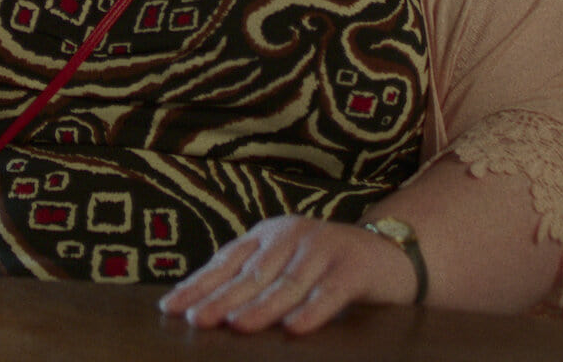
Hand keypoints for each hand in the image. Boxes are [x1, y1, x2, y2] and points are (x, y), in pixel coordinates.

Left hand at [158, 216, 410, 334]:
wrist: (391, 254)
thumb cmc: (327, 266)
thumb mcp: (285, 264)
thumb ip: (253, 279)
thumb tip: (203, 307)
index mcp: (268, 235)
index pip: (227, 261)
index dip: (199, 284)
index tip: (171, 307)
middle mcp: (291, 237)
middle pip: (251, 274)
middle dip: (220, 298)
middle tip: (196, 319)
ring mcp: (322, 250)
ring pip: (286, 285)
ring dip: (260, 307)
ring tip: (236, 325)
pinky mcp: (352, 268)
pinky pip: (329, 294)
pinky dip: (312, 311)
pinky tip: (295, 328)